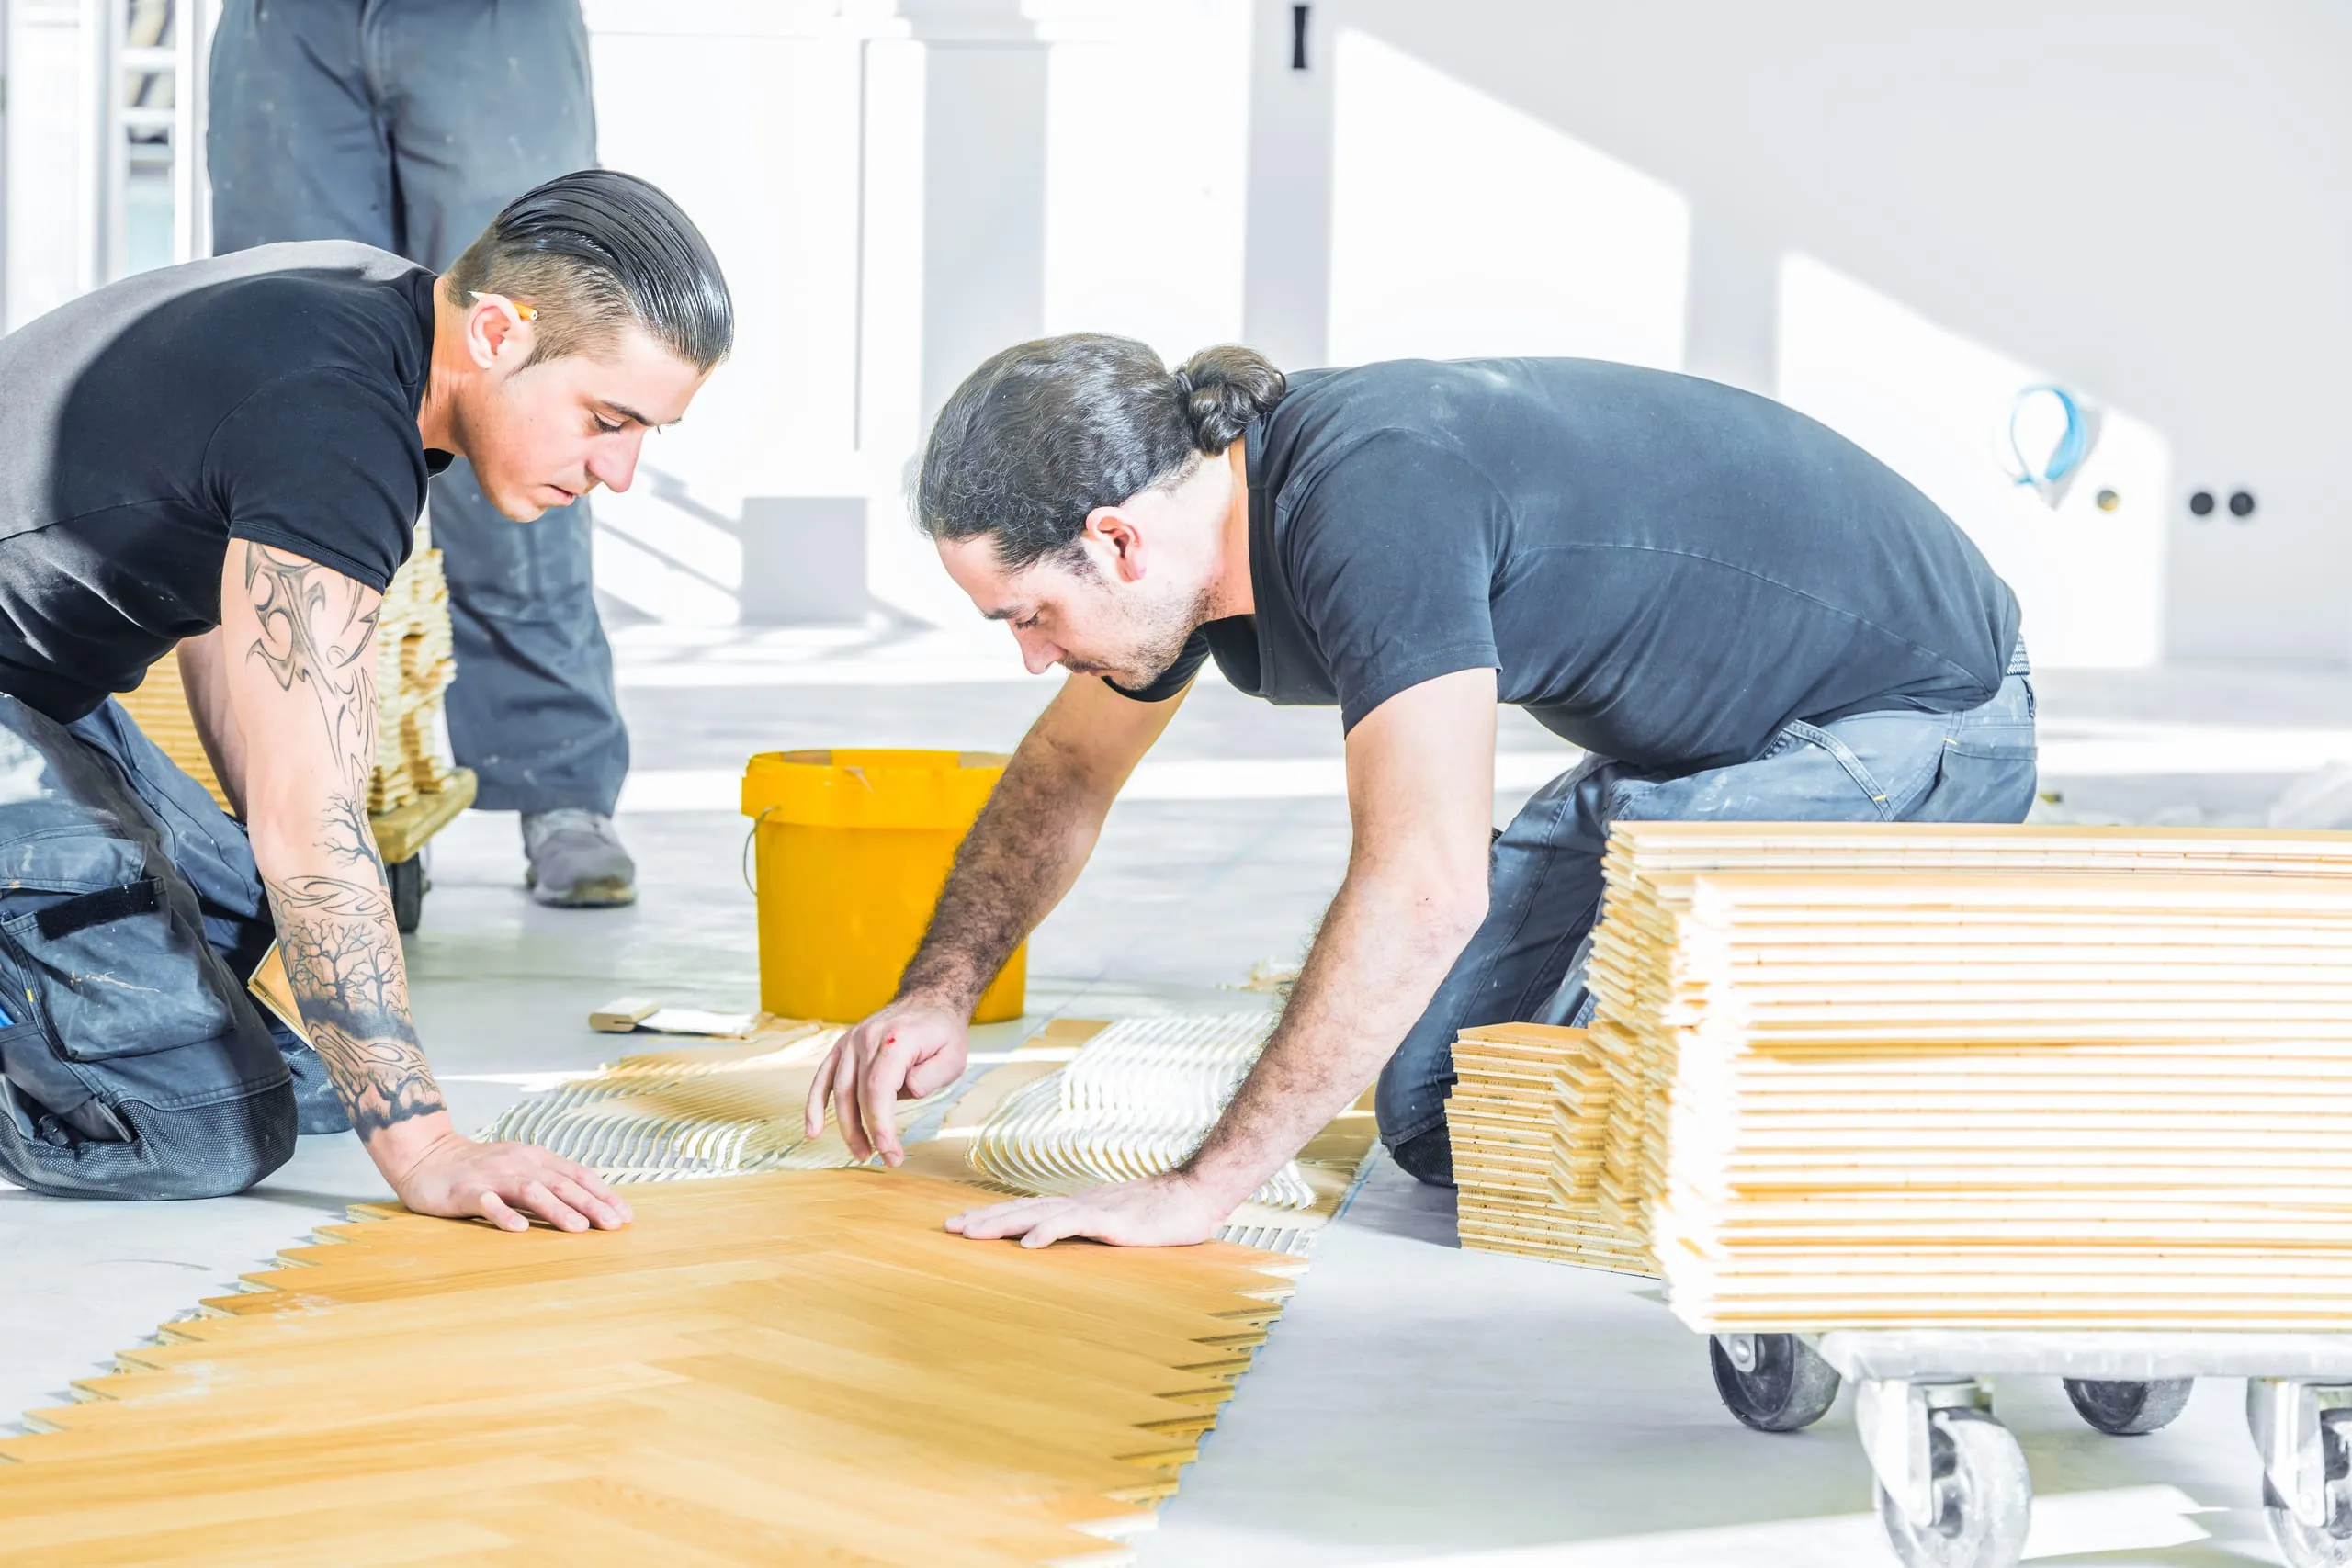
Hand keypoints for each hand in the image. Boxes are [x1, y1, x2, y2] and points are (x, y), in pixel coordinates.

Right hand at [388, 1130, 633, 1232]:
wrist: (429, 1158)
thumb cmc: (482, 1169)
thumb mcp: (522, 1169)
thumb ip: (550, 1182)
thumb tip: (591, 1204)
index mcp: (537, 1158)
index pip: (577, 1175)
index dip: (603, 1194)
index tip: (625, 1216)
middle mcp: (520, 1163)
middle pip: (561, 1183)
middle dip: (591, 1204)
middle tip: (614, 1225)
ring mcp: (493, 1176)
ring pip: (531, 1191)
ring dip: (557, 1209)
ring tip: (579, 1228)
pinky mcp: (466, 1191)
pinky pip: (487, 1202)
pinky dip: (504, 1214)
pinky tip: (519, 1229)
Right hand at [804, 997, 970, 1164]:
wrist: (929, 1000)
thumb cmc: (942, 1032)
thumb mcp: (953, 1058)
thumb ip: (929, 1078)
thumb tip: (903, 1092)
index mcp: (895, 1040)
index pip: (879, 1089)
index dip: (880, 1125)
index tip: (890, 1152)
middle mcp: (867, 1038)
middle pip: (857, 1094)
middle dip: (868, 1132)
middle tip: (884, 1158)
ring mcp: (851, 1041)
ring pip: (839, 1090)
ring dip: (846, 1126)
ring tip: (861, 1152)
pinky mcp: (843, 1047)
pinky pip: (823, 1077)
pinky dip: (815, 1105)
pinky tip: (813, 1130)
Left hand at [946, 1172, 1232, 1248]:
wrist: (1198, 1191)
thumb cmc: (1165, 1212)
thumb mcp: (1122, 1224)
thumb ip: (1097, 1230)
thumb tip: (1072, 1243)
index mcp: (1080, 1206)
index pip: (1029, 1209)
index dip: (996, 1216)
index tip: (964, 1224)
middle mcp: (1079, 1203)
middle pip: (1022, 1208)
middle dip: (985, 1219)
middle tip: (949, 1228)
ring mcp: (1094, 1209)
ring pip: (1038, 1214)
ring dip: (1002, 1223)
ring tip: (972, 1232)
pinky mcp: (1112, 1220)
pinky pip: (1074, 1225)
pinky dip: (1048, 1231)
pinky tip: (1028, 1243)